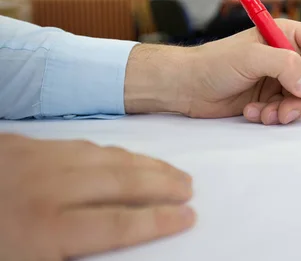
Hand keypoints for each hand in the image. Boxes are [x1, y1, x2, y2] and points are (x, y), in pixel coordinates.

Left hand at [0, 133, 194, 260]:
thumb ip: (74, 257)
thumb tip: (118, 250)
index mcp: (43, 232)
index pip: (117, 224)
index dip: (157, 221)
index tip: (187, 217)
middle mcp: (45, 190)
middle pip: (120, 182)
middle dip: (161, 184)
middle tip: (188, 187)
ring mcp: (33, 160)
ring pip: (104, 156)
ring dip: (143, 163)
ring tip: (168, 171)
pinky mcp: (19, 144)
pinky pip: (77, 143)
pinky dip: (108, 151)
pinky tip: (123, 156)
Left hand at [124, 20, 300, 124]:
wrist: (188, 86)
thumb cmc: (213, 63)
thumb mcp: (250, 58)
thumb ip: (284, 66)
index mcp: (284, 34)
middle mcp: (285, 55)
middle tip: (285, 110)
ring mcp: (278, 78)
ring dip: (284, 111)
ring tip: (263, 114)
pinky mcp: (270, 97)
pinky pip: (285, 110)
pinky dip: (271, 116)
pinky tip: (251, 112)